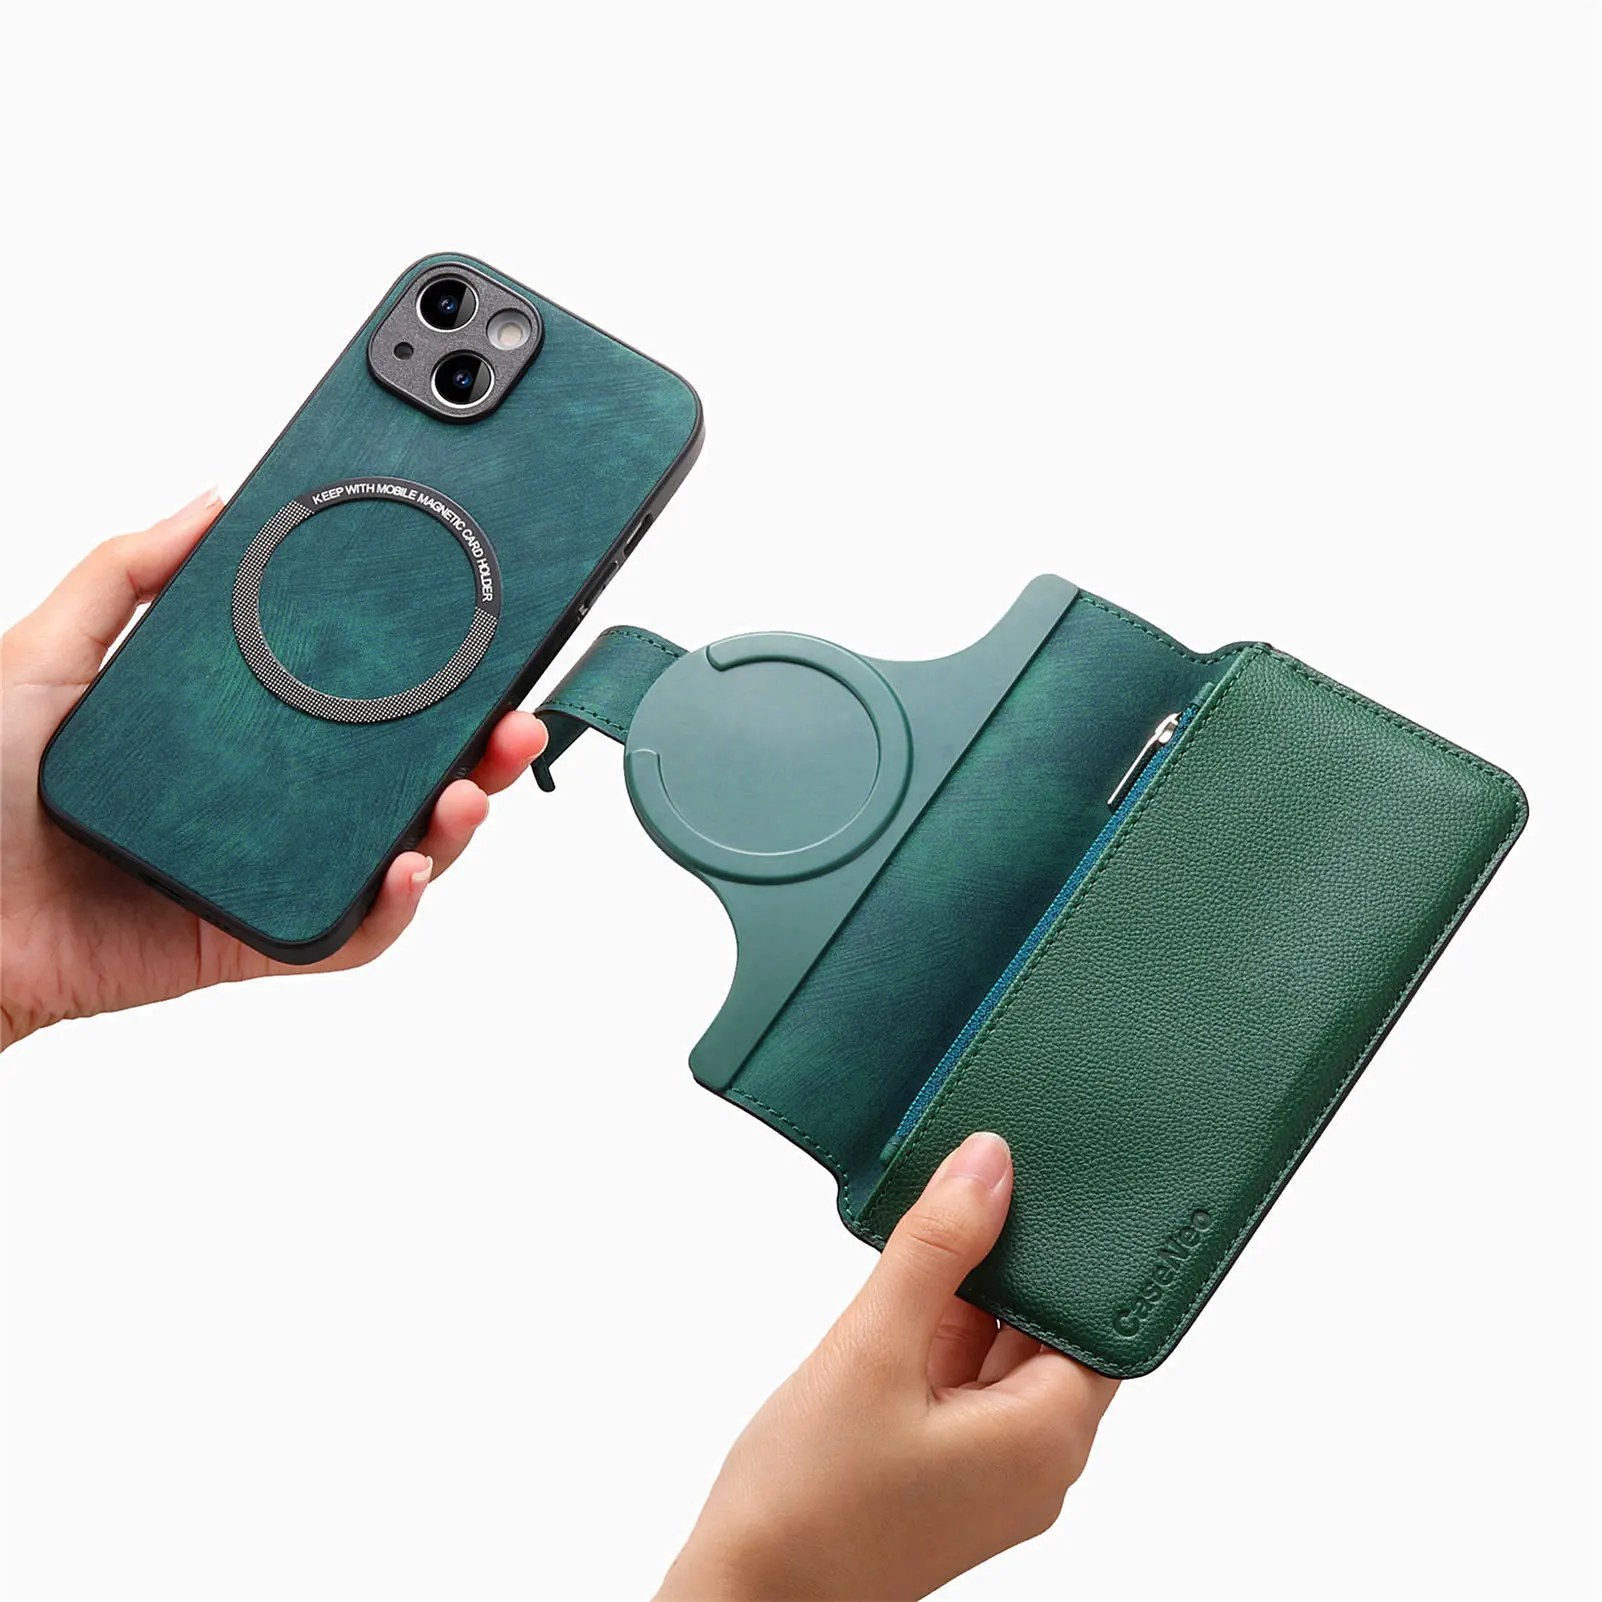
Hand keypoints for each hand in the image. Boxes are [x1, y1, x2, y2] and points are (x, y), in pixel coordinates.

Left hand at [0, 488, 547, 1049]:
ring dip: (456, 828)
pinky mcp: (256, 940)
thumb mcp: (48, 652)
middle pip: (405, 782)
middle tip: (514, 722)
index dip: (435, 685)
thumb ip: (126, 572)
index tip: (482, 651)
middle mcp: (273, 803)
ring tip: (469, 792)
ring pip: (400, 856)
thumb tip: (212, 498)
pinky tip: (405, 867)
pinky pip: (346, 936)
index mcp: (245, 735)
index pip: (362, 706)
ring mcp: (272, 872)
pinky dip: (390, 911)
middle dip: (478, 756)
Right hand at [657, 1132, 1117, 1601]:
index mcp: (1047, 1439)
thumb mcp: (873, 1347)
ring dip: (969, 1291)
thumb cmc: (806, 1507)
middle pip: (1047, 1329)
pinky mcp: (942, 1473)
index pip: (1098, 1319)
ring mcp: (986, 1471)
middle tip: (975, 1179)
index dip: (1077, 1246)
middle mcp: (1033, 1462)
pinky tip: (903, 1287)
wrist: (742, 1601)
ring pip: (999, 1351)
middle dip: (1012, 1257)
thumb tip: (989, 1166)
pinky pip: (961, 1381)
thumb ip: (935, 1248)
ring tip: (930, 1222)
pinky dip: (938, 1330)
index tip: (1045, 1178)